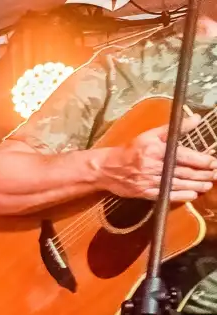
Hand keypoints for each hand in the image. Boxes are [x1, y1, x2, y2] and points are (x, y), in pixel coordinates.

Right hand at [98, 123, 216, 202]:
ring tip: (208, 185)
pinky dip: (180, 196)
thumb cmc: (131, 150)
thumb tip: (196, 119)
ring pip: (178, 184)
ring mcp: (150, 181)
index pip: (184, 156)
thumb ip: (175, 128)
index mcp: (156, 150)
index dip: (201, 160)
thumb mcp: (150, 135)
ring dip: (196, 185)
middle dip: (203, 174)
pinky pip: (166, 195)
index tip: (213, 162)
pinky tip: (192, 195)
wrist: (107, 168)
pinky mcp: (145, 193)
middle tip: (216, 175)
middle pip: (184, 172)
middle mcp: (154, 166)